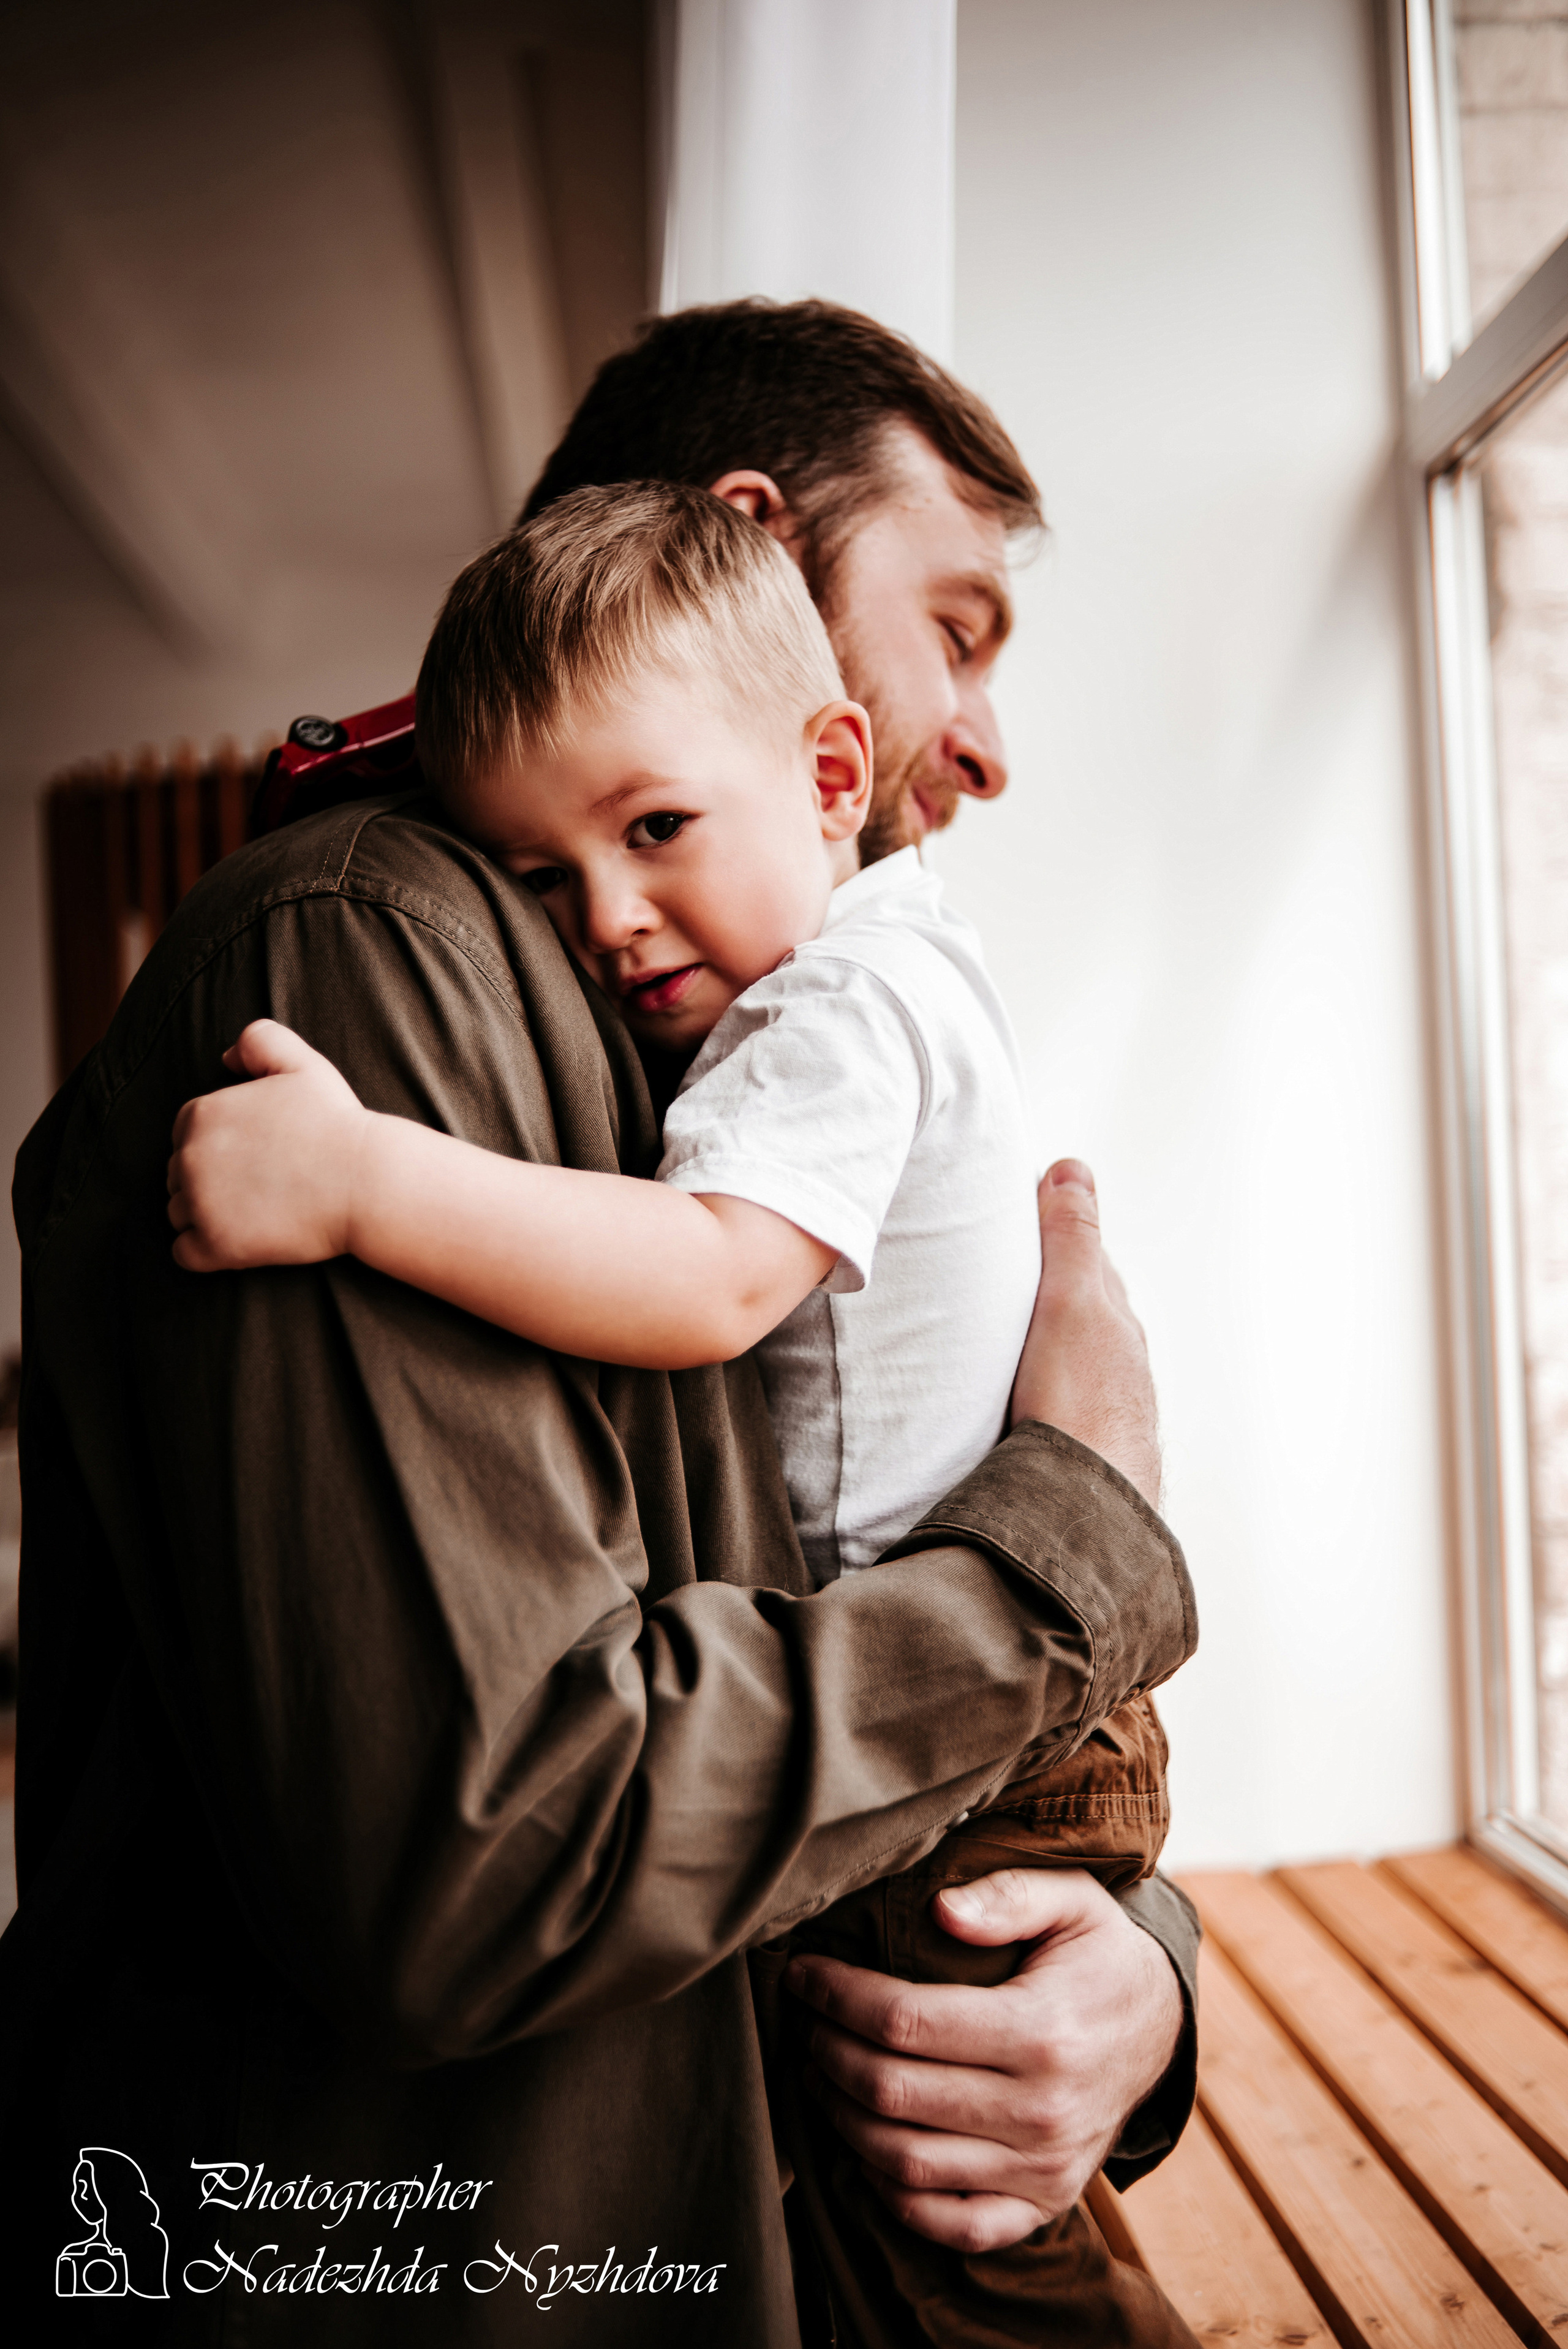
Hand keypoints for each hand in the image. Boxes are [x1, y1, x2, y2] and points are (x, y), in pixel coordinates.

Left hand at [167, 1018, 369, 1270]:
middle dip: (207, 1182)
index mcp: (202, 1114)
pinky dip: (203, 1251)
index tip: (252, 1158)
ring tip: (252, 1214)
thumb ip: (260, 1041)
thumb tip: (225, 1057)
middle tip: (257, 1187)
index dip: (218, 1147)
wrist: (365, 1181)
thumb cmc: (337, 1123)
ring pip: (179, 1213)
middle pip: (178, 1175)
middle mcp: (190, 1157)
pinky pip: (184, 1254)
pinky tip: (237, 1242)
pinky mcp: (215, 1244)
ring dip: (205, 1216)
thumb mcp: (302, 1062)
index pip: (185, 1135)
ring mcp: (200, 1203)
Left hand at [786, 1867, 1182, 2250]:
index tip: (802, 1974)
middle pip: (894, 2094)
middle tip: (802, 2021)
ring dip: (844, 2120)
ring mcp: (1044, 2168)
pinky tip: (865, 2149)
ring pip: (908, 2163)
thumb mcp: (1071, 1899)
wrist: (1160, 2028)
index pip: (906, 2022)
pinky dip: (895, 2196)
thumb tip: (939, 1909)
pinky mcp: (1044, 2204)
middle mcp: (1043, 2111)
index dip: (838, 1997)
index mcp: (1041, 2031)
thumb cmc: (1097, 1955)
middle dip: (827, 2053)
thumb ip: (1007, 1894)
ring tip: (818, 2073)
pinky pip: (953, 2223)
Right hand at [1011, 1160, 1160, 1506]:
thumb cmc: (1081, 1403)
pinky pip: (1065, 1416)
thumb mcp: (1072, 1301)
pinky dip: (1046, 1400)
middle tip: (1010, 1284)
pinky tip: (1022, 1413)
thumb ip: (1071, 1238)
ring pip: (1080, 1373)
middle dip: (1057, 1300)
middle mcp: (1122, 1371)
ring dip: (1051, 1356)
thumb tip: (1072, 1168)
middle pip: (1089, 1322)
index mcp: (1116, 1328)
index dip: (1060, 1243)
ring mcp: (1108, 1419)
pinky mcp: (1086, 1462)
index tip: (1023, 1224)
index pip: (1092, 1270)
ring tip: (1009, 1351)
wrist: (1087, 1511)